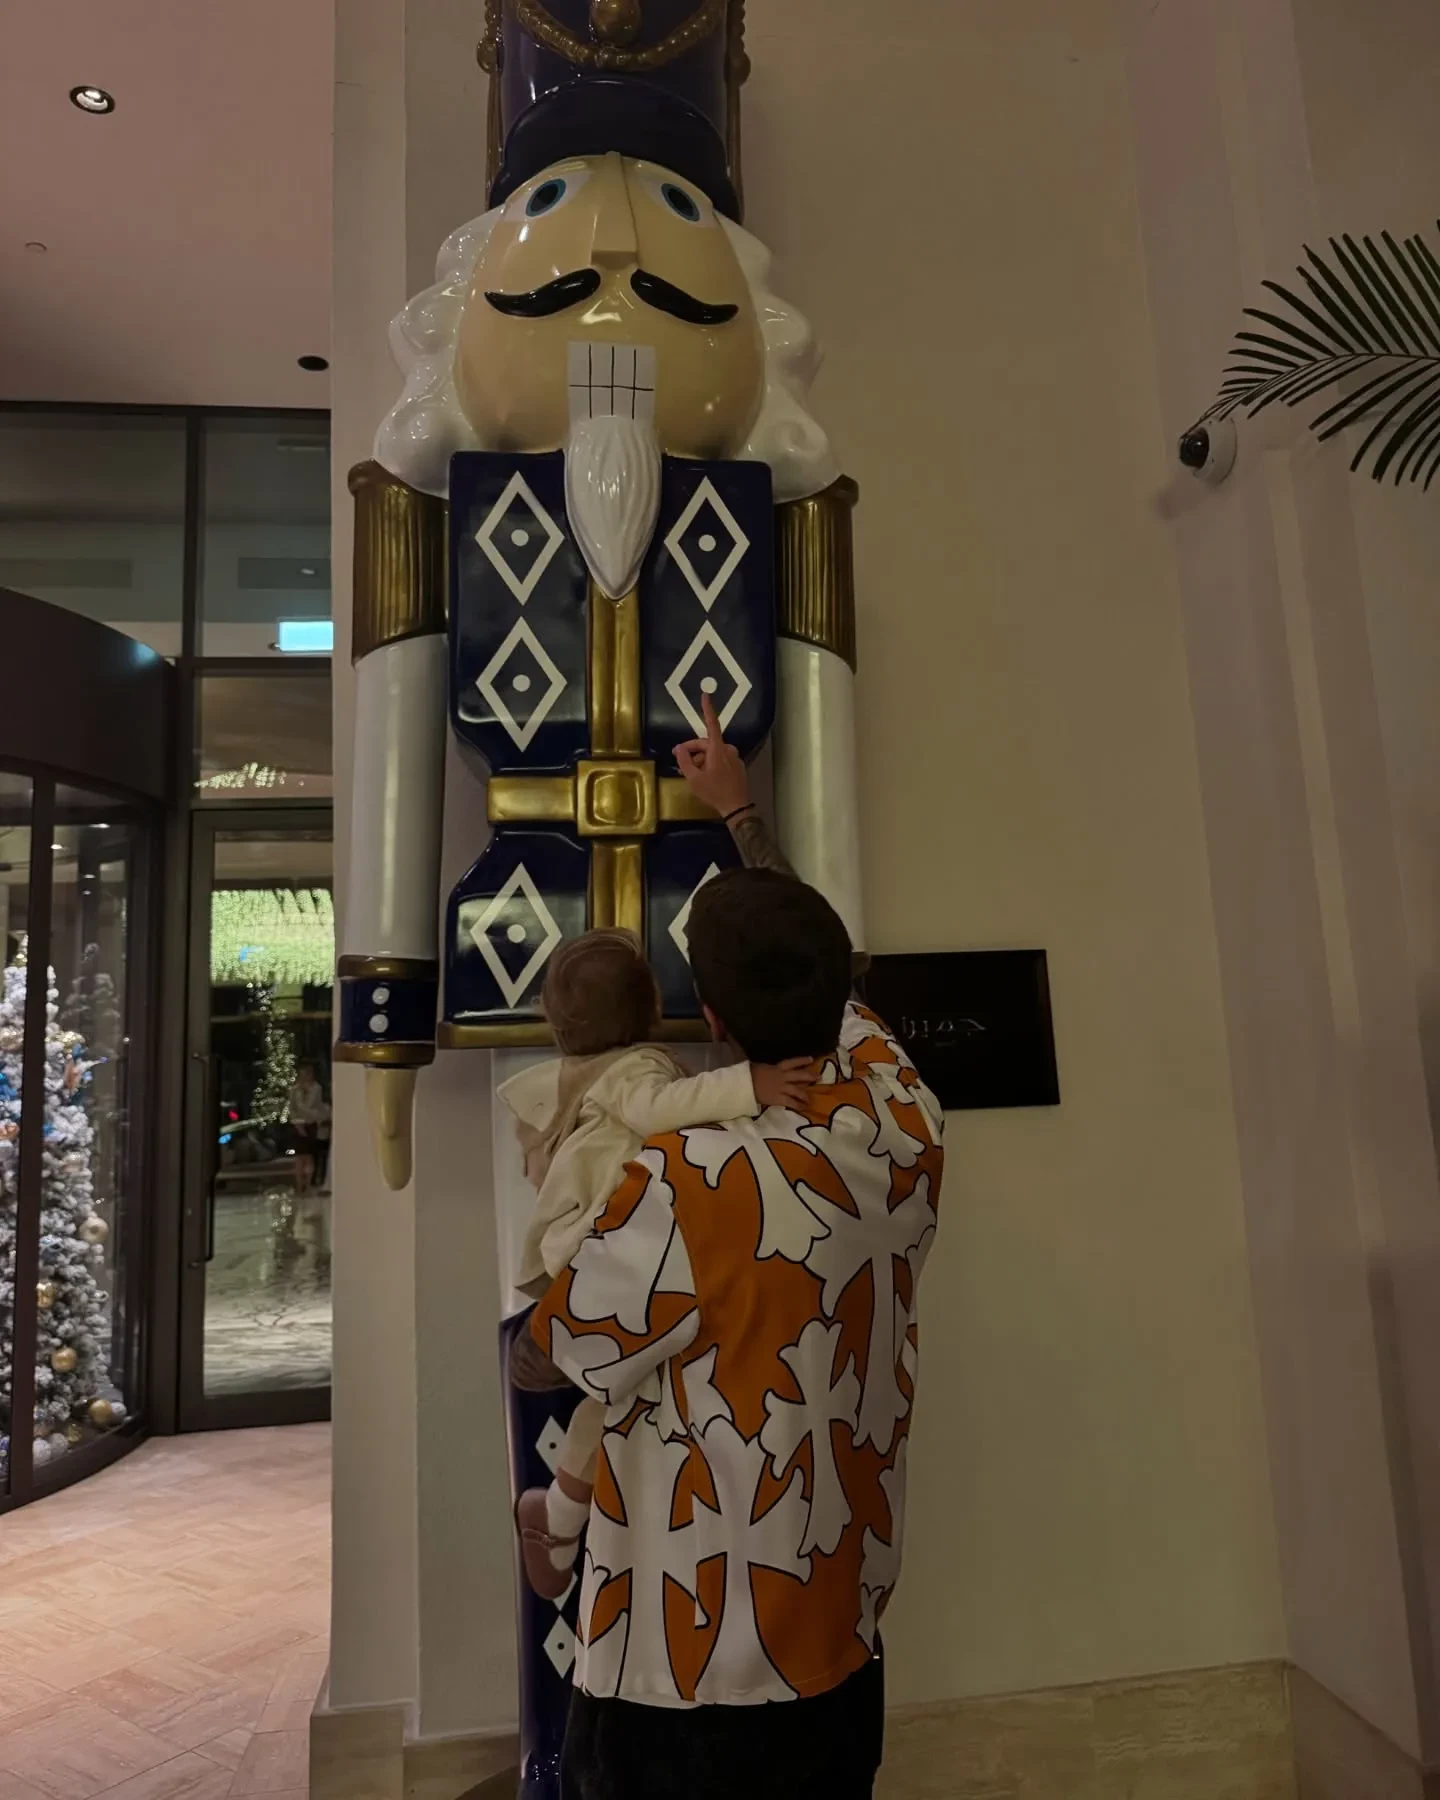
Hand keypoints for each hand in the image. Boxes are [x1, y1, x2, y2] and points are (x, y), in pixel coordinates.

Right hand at [675, 692, 751, 818]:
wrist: (736, 807)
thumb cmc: (714, 792)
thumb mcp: (693, 778)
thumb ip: (684, 761)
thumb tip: (679, 749)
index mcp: (717, 749)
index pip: (711, 724)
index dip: (707, 709)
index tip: (705, 695)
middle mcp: (728, 749)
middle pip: (706, 743)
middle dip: (692, 750)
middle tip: (678, 760)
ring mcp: (735, 758)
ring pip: (713, 753)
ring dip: (701, 759)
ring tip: (690, 773)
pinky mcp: (738, 767)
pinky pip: (721, 760)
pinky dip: (711, 764)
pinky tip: (704, 777)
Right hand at [752, 1057, 817, 1111]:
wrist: (744, 1085)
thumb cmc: (749, 1075)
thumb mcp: (760, 1067)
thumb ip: (769, 1068)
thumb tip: (771, 1068)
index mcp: (777, 1068)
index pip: (792, 1062)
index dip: (802, 1060)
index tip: (811, 1059)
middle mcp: (782, 1077)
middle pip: (799, 1075)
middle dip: (809, 1076)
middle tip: (818, 1077)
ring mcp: (781, 1088)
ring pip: (797, 1090)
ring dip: (805, 1094)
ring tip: (811, 1099)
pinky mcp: (778, 1099)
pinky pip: (791, 1102)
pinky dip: (798, 1106)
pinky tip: (804, 1108)